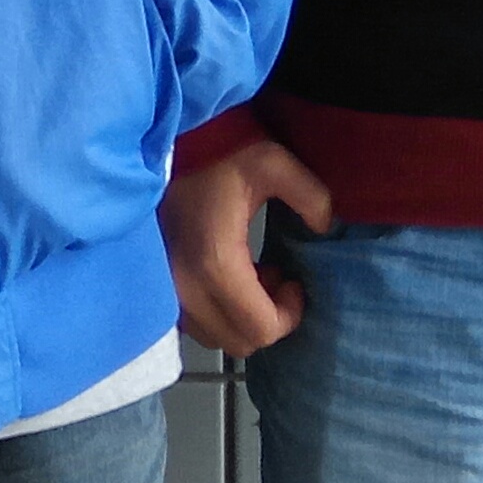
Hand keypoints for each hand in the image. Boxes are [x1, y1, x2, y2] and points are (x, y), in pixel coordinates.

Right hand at [160, 137, 333, 356]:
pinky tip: (224, 276)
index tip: (294, 283)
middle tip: (276, 281)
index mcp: (215, 263)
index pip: (260, 329)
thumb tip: (325, 225)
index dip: (289, 316)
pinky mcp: (158, 283)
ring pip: (213, 336)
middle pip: (238, 342)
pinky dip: (215, 311)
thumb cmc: (220, 152)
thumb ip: (312, 196)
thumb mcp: (274, 163)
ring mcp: (166, 288)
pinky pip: (191, 322)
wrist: (165, 141)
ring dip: (239, 317)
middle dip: (266, 320)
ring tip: (251, 278)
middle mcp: (185, 286)